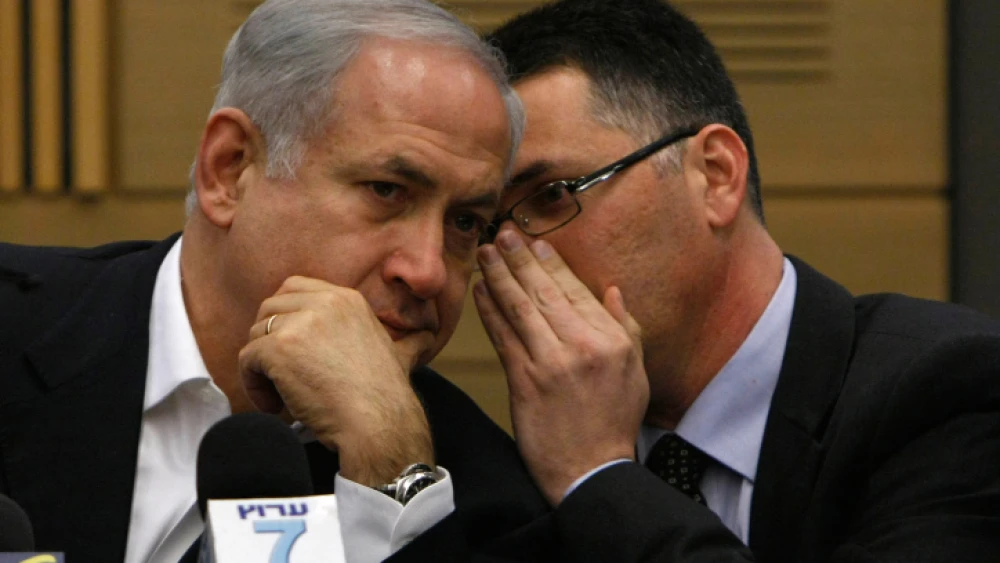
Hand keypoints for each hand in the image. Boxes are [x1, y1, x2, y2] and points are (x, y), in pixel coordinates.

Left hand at [238, 276, 434, 486]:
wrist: (378, 423)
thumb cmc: (386, 397)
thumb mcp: (400, 355)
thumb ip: (408, 341)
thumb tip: (427, 337)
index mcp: (347, 299)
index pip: (294, 288)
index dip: (284, 317)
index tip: (291, 350)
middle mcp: (324, 303)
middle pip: (269, 307)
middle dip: (268, 341)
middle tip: (283, 375)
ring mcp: (300, 324)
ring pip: (255, 335)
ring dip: (261, 367)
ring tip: (282, 396)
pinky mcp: (279, 349)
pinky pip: (247, 360)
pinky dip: (253, 385)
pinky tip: (276, 406)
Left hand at [474, 231, 648, 505]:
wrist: (591, 472)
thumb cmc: (614, 423)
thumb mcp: (636, 373)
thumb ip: (626, 327)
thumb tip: (612, 291)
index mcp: (611, 341)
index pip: (577, 291)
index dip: (552, 264)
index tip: (536, 243)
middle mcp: (582, 347)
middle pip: (545, 293)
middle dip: (520, 259)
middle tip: (502, 233)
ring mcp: (551, 364)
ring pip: (520, 309)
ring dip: (499, 277)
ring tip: (485, 253)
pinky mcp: (525, 382)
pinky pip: (503, 337)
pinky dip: (490, 311)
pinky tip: (480, 291)